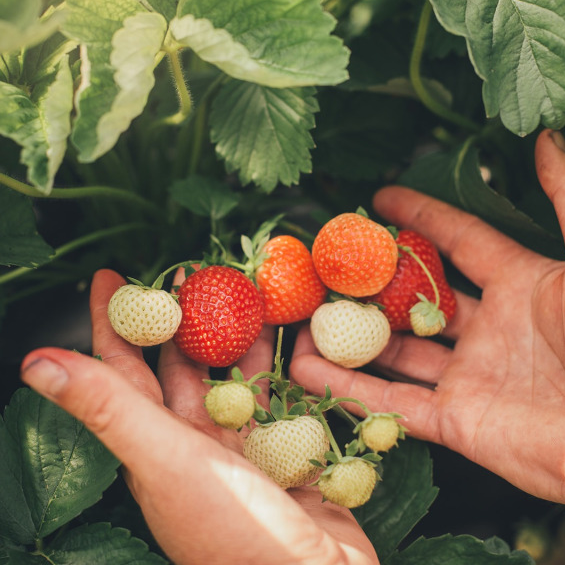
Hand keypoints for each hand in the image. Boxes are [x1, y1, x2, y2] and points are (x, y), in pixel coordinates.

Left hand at [20, 269, 377, 564]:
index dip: (113, 322)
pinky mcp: (281, 448)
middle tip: (190, 271)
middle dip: (179, 317)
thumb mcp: (167, 464)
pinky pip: (274, 391)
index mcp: (155, 445)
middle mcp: (192, 443)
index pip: (122, 370)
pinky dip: (278, 362)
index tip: (111, 276)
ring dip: (233, 333)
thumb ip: (110, 411)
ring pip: (229, 373)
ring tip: (242, 292)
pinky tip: (287, 336)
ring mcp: (239, 445)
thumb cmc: (237, 532)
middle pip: (178, 364)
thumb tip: (37, 363)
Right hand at [291, 129, 564, 514]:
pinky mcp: (455, 421)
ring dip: (349, 336)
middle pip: (414, 298)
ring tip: (304, 317)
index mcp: (520, 285)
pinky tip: (305, 368)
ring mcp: (467, 376)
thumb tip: (545, 137)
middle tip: (327, 262)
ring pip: (394, 351)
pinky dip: (347, 387)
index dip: (421, 217)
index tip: (380, 197)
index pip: (458, 240)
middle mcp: (487, 329)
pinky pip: (390, 401)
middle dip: (372, 280)